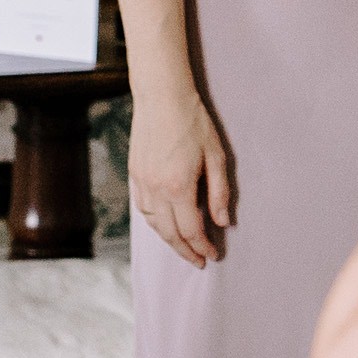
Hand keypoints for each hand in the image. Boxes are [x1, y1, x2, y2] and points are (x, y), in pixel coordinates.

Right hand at [130, 85, 236, 267]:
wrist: (161, 97)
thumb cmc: (193, 122)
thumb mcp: (216, 156)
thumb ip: (219, 192)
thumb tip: (222, 222)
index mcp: (178, 186)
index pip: (191, 230)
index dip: (203, 247)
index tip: (212, 256)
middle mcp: (156, 189)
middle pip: (169, 234)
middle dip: (185, 252)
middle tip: (199, 261)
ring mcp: (142, 182)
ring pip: (153, 224)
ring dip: (168, 239)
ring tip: (184, 245)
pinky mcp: (134, 174)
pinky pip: (142, 209)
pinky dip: (155, 222)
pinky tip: (165, 223)